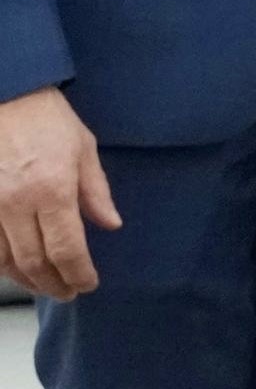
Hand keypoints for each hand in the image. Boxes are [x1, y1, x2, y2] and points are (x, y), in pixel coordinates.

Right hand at [0, 85, 117, 299]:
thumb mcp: (84, 149)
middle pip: (34, 261)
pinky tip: (15, 269)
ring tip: (45, 286)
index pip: (66, 249)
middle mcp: (17, 204)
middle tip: (69, 292)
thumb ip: (96, 192)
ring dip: (26, 280)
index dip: (78, 273)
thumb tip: (111, 225)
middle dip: (54, 283)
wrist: (6, 96)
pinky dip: (1, 265)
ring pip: (4, 261)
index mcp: (52, 191)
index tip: (88, 284)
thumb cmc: (48, 120)